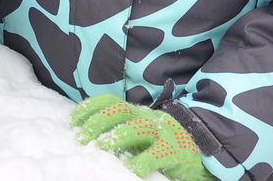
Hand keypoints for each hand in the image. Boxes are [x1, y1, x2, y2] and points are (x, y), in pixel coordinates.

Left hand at [71, 94, 214, 180]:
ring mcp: (162, 131)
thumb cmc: (161, 144)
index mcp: (135, 112)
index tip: (72, 122)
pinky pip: (156, 154)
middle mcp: (146, 116)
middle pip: (117, 111)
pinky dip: (141, 162)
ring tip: (100, 149)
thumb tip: (86, 136)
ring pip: (136, 128)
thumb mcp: (138, 133)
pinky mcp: (175, 151)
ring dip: (115, 138)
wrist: (200, 150)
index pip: (108, 101)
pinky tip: (130, 170)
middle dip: (96, 122)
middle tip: (81, 139)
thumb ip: (119, 131)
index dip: (88, 108)